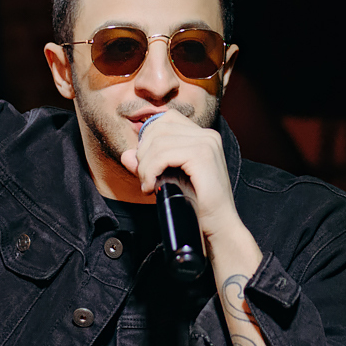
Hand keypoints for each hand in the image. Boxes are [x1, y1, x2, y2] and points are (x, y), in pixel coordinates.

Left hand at [119, 111, 241, 240]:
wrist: (218, 225)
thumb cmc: (197, 205)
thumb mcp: (168, 179)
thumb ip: (148, 164)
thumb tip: (126, 154)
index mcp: (203, 136)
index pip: (166, 120)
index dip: (148, 138)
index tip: (146, 164)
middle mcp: (207, 135)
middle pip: (159, 128)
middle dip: (143, 153)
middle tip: (145, 178)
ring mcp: (206, 143)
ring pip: (158, 142)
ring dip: (145, 166)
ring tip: (149, 185)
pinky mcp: (202, 155)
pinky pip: (163, 155)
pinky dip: (151, 171)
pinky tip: (152, 187)